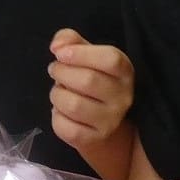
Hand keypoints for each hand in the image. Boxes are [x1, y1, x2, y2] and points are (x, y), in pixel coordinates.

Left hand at [48, 30, 133, 154]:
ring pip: (73, 105)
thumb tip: (57, 46)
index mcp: (124, 72)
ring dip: (57, 94)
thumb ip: (70, 40)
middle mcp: (123, 97)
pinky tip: (61, 111)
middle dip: (61, 72)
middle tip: (55, 70)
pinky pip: (64, 126)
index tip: (60, 53)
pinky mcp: (93, 138)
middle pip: (88, 80)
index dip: (81, 53)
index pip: (110, 59)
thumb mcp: (86, 54)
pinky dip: (55, 116)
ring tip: (59, 91)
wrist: (102, 123)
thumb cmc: (92, 79)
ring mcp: (110, 120)